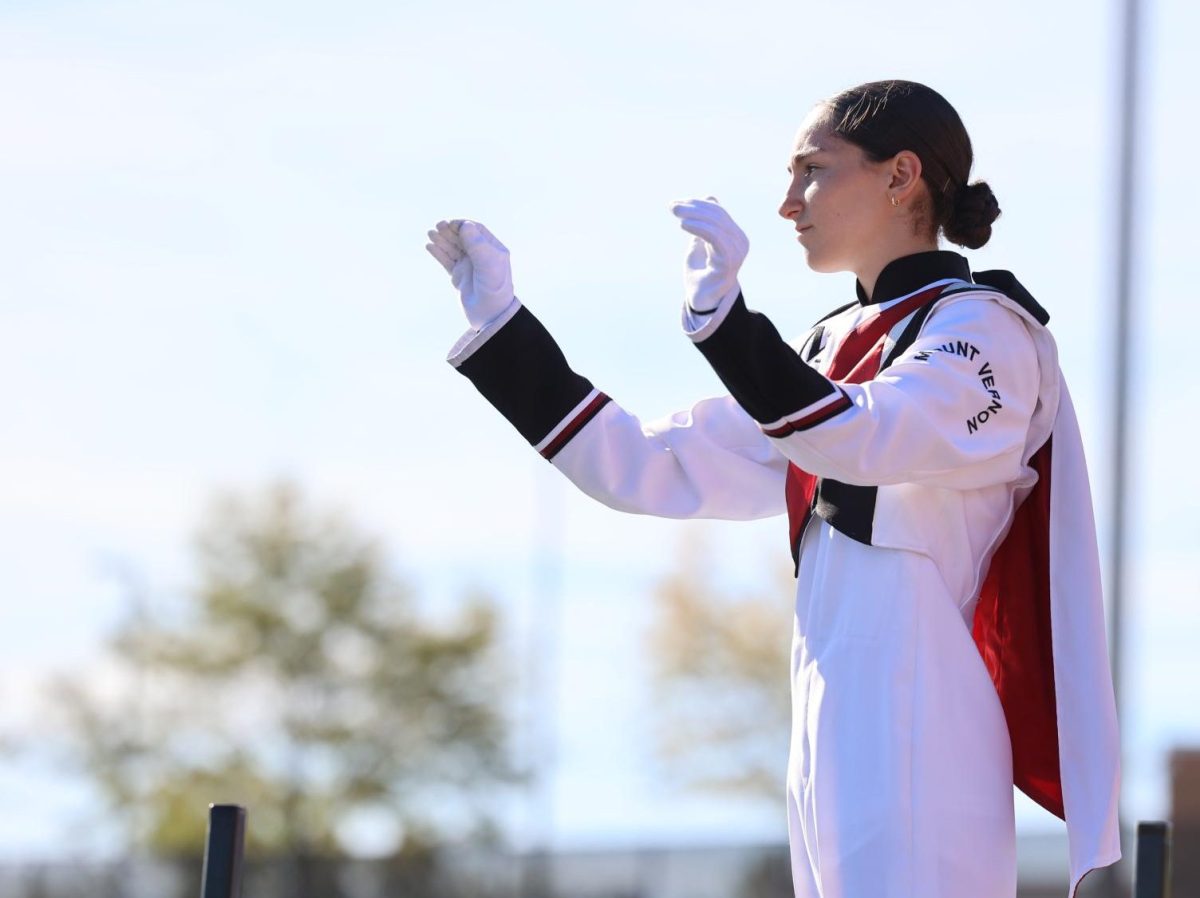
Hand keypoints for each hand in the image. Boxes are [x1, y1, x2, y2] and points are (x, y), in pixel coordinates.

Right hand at [425, 219, 515, 329]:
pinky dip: (438, 253)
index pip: (476, 230)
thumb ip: (476, 243)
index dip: (462, 225)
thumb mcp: (488, 262)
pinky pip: (447, 261)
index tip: (451, 224)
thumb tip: (464, 225)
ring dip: (442, 240)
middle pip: (462, 237)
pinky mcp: (459, 277)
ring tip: (430, 234)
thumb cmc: (494, 287)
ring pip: (453, 248)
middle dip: (450, 231)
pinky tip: (429, 246)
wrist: (490, 314)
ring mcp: (469, 266)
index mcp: (492, 249)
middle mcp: (480, 256)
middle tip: (437, 227)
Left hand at [668, 197, 748, 313]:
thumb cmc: (701, 274)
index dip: (697, 204)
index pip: (718, 212)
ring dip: (694, 215)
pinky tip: (683, 225)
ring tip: (675, 213)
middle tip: (672, 206)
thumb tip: (710, 197)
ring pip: (716, 224)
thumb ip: (704, 223)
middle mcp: (740, 242)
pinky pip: (715, 238)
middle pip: (718, 215)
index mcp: (734, 236)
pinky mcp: (729, 262)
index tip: (676, 203)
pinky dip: (699, 228)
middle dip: (693, 207)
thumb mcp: (700, 243)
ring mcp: (737, 252)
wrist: (703, 301)